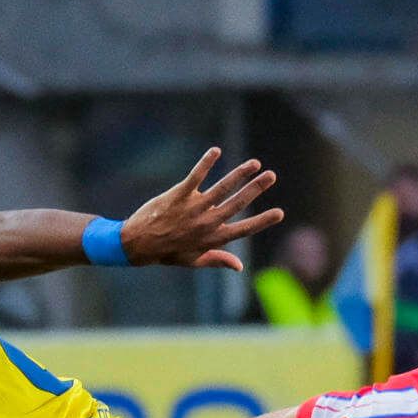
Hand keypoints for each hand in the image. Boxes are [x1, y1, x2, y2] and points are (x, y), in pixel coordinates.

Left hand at [120, 147, 283, 272]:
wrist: (139, 244)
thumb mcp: (194, 260)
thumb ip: (218, 260)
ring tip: (255, 163)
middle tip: (272, 176)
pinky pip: (196, 176)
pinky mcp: (179, 195)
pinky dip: (206, 163)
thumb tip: (240, 266)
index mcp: (213, 239)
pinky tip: (216, 151)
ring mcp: (193, 208)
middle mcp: (207, 223)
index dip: (262, 221)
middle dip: (256, 189)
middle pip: (238, 204)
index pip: (244, 229)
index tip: (279, 212)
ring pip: (222, 188)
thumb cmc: (168, 252)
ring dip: (240, 174)